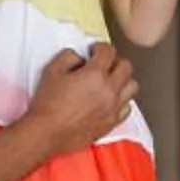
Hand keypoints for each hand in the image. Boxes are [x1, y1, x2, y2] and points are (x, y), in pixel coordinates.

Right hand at [22, 44, 137, 151]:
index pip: (108, 51)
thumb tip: (79, 57)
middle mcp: (109, 90)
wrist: (47, 133)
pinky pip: (127, 107)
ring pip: (132, 86)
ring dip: (122, 79)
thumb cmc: (48, 106)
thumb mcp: (51, 71)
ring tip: (111, 80)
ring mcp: (113, 107)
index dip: (100, 47)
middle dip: (114, 60)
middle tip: (103, 63)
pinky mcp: (112, 122)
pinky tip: (110, 99)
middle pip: (126, 66)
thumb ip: (68, 56)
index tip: (94, 50)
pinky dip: (122, 100)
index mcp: (95, 75)